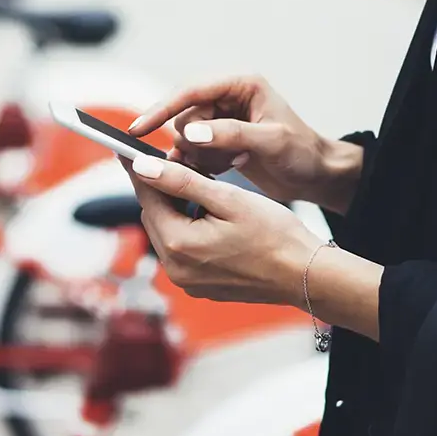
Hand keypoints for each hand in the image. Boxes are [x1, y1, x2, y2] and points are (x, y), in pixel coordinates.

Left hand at [123, 155, 321, 304]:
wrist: (306, 276)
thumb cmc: (275, 235)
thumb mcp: (227, 199)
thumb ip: (181, 181)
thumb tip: (142, 166)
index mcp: (179, 244)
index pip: (147, 197)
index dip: (141, 169)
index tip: (130, 149)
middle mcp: (175, 268)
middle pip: (154, 215)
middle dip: (162, 189)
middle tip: (178, 163)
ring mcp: (186, 281)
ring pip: (168, 231)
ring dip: (177, 208)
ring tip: (201, 187)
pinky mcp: (199, 286)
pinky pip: (183, 250)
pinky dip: (189, 229)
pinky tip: (210, 215)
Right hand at [129, 76, 362, 213]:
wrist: (316, 175)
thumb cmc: (302, 153)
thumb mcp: (270, 142)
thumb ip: (229, 135)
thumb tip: (191, 134)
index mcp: (241, 84)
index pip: (190, 92)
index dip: (161, 109)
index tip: (138, 130)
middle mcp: (227, 97)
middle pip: (184, 118)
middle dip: (195, 143)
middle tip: (225, 158)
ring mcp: (221, 119)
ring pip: (186, 138)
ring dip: (201, 157)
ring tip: (233, 162)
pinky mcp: (219, 140)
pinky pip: (193, 152)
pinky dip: (204, 165)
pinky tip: (227, 168)